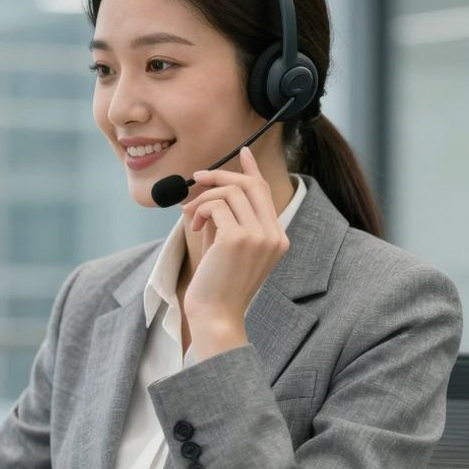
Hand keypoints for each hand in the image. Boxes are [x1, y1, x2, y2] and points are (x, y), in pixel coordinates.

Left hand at [180, 147, 289, 359]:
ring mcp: (259, 236)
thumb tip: (213, 191)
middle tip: (197, 179)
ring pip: (230, 193)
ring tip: (192, 218)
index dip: (252, 170)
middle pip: (250, 185)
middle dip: (220, 177)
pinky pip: (216, 206)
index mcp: (276, 238)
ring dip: (203, 200)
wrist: (216, 316)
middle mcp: (273, 235)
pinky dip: (200, 211)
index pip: (266, 192)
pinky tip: (195, 228)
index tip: (242, 152)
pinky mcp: (238, 239)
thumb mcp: (227, 247)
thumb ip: (227, 220)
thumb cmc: (217, 286)